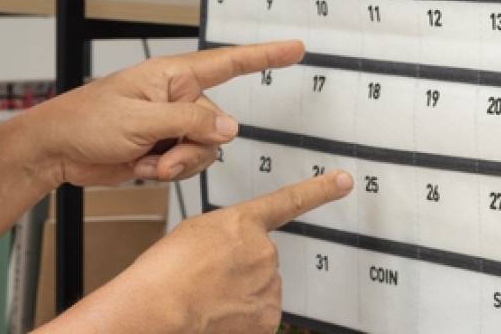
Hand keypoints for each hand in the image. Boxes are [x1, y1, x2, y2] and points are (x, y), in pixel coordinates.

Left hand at [21, 40, 303, 187]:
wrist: (57, 151)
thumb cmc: (87, 121)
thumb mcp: (141, 121)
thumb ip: (190, 123)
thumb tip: (230, 128)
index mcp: (172, 76)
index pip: (227, 62)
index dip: (264, 56)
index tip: (295, 49)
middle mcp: (175, 98)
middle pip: (216, 124)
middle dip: (193, 147)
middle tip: (159, 156)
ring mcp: (169, 125)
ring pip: (204, 149)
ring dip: (178, 163)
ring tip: (147, 163)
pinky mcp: (161, 149)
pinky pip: (186, 164)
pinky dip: (166, 171)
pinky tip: (140, 167)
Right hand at [63, 171, 353, 332]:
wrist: (158, 307)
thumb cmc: (164, 272)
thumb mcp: (193, 233)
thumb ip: (226, 236)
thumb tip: (233, 255)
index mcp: (242, 223)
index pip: (289, 201)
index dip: (319, 190)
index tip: (343, 181)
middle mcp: (263, 251)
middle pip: (261, 260)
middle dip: (241, 271)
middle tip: (207, 279)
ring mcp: (268, 286)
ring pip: (261, 289)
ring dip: (241, 295)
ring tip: (207, 298)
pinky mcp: (267, 318)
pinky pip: (260, 316)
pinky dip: (242, 319)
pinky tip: (217, 316)